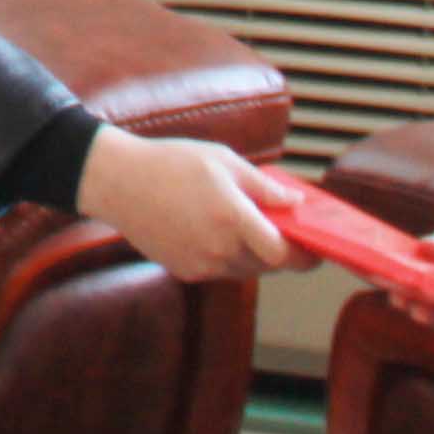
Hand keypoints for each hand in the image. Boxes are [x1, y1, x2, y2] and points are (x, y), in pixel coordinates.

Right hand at [72, 128, 300, 284]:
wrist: (117, 182)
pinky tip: (214, 230)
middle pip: (268, 265)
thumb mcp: (223, 162)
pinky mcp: (185, 271)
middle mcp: (218, 248)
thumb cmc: (171, 163)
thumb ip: (263, 187)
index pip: (284, 255)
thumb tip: (295, 202)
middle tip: (283, 230)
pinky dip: (228, 256)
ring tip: (245, 225)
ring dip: (255, 254)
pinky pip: (220, 270)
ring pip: (245, 270)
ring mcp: (200, 264)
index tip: (315, 248)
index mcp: (233, 218)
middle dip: (281, 251)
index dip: (305, 255)